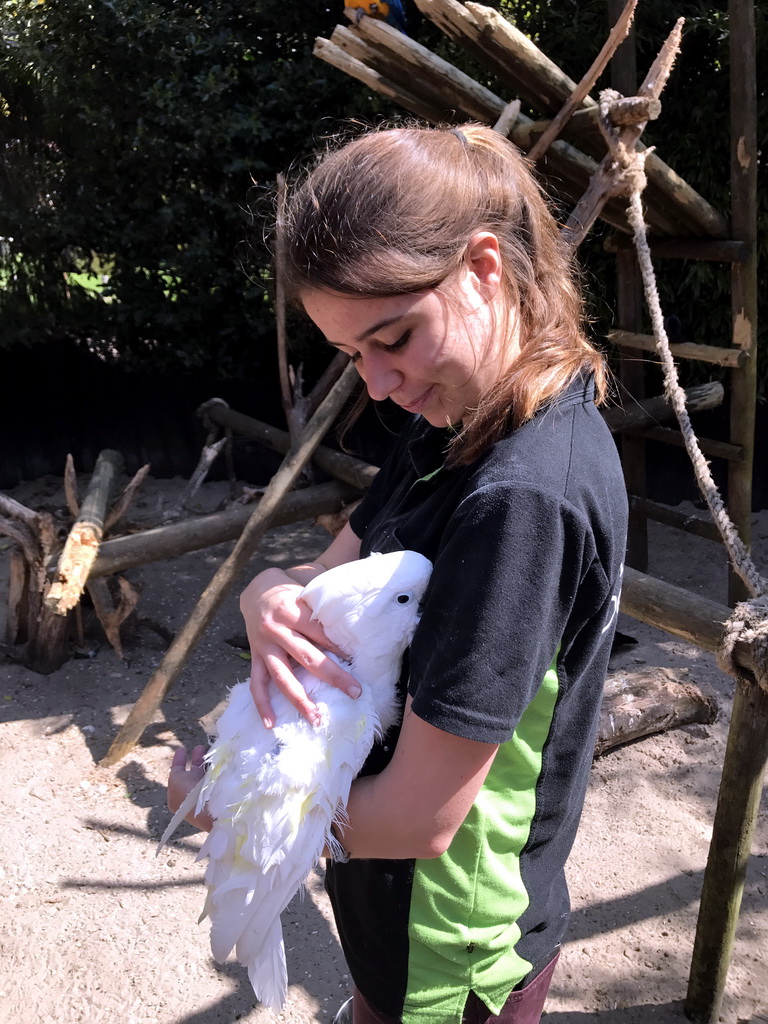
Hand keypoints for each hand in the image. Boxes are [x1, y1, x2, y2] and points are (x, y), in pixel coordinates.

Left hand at [167, 745, 212, 831]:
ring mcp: (206, 794)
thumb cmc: (188, 795)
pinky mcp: (220, 791)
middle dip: (196, 759)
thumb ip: (177, 771)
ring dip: (206, 760)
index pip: (178, 775)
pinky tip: (218, 756)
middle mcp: (192, 796)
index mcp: (178, 797)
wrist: (208, 810)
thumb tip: (183, 767)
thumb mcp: (175, 780)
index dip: (179, 761)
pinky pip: (216, 774)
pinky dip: (216, 764)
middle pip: (193, 773)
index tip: (182, 749)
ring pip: (206, 773)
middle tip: (200, 747)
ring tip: (209, 747)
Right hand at [240, 568, 360, 727]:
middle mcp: (277, 630)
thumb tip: (354, 626)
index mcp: (292, 611)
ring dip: (299, 699)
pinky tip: (272, 723)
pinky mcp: (254, 657)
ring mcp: (264, 646)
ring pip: (282, 676)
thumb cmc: (291, 592)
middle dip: (333, 676)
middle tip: (354, 692)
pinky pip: (257, 684)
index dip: (340, 648)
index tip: (358, 663)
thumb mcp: (306, 592)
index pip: (320, 633)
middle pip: (307, 657)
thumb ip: (323, 608)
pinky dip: (262, 705)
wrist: (256, 589)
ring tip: (315, 718)